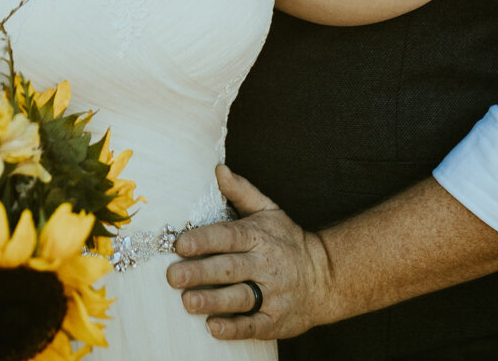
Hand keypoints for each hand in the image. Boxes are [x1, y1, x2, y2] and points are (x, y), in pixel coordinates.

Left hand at [167, 165, 334, 340]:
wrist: (325, 277)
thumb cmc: (287, 241)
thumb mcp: (269, 210)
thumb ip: (241, 191)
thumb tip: (218, 169)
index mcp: (259, 236)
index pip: (228, 236)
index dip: (204, 240)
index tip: (180, 244)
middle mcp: (265, 264)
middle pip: (229, 268)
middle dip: (200, 272)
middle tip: (172, 276)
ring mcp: (272, 294)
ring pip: (240, 297)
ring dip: (213, 301)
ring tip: (188, 302)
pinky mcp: (275, 321)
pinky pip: (253, 326)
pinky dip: (234, 328)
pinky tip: (213, 327)